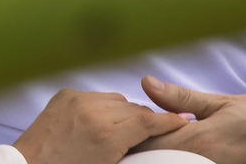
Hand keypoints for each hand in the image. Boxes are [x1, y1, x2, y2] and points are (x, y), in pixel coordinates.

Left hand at [12, 89, 187, 163]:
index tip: (182, 121)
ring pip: (116, 99)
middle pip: (134, 108)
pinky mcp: (63, 95)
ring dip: (123, 112)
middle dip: (145, 120)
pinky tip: (101, 120)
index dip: (168, 122)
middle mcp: (93, 112)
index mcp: (107, 137)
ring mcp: (76, 100)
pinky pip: (94, 96)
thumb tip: (146, 140)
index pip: (148, 121)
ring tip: (125, 128)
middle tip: (155, 130)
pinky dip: (102, 106)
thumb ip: (130, 151)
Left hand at [130, 77, 245, 163]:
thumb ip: (181, 98)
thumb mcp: (222, 101)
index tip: (114, 127)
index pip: (150, 141)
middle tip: (121, 141)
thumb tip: (146, 83)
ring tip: (139, 148)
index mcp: (198, 140)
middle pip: (156, 159)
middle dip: (138, 149)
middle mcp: (202, 161)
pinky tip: (166, 154)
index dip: (129, 134)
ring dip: (154, 157)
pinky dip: (174, 160)